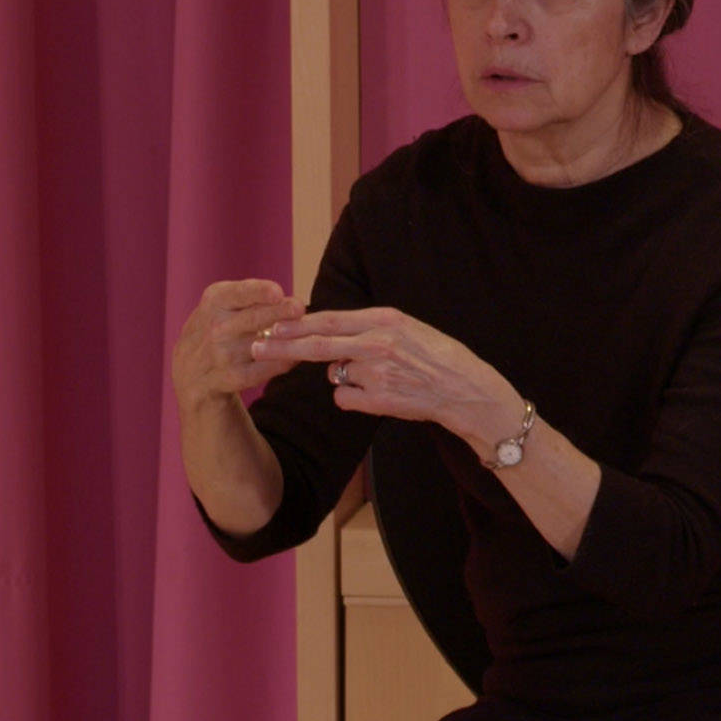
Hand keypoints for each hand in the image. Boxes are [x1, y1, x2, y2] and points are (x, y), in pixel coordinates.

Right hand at [171, 279, 304, 409]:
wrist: (191, 371)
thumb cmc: (220, 328)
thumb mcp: (225, 305)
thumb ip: (254, 297)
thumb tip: (293, 303)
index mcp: (215, 301)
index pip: (238, 293)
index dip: (258, 292)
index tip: (278, 292)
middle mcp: (215, 328)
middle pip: (252, 319)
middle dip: (278, 312)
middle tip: (300, 308)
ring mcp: (221, 355)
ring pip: (261, 346)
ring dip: (287, 341)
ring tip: (308, 335)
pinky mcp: (229, 378)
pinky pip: (261, 370)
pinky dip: (281, 363)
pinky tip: (295, 358)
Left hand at [250, 307, 519, 444]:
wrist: (465, 390)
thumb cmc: (438, 355)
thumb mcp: (407, 327)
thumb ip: (369, 327)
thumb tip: (329, 330)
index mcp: (385, 320)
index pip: (328, 320)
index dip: (296, 323)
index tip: (271, 323)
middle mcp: (377, 344)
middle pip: (316, 345)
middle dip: (282, 345)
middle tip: (255, 345)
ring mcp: (377, 374)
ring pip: (335, 374)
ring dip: (343, 375)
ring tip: (378, 376)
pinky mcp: (378, 401)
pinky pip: (345, 398)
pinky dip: (353, 398)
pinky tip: (379, 395)